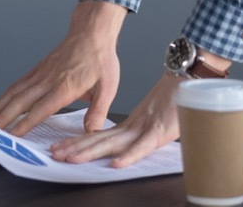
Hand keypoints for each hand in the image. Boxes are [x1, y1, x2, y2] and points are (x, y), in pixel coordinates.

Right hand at [0, 0, 123, 135]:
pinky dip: (5, 95)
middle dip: (4, 117)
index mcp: (64, 87)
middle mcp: (47, 80)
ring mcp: (40, 74)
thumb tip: (91, 132)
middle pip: (20, 101)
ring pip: (14, 92)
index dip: (26, 123)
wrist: (90, 33)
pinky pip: (17, 84)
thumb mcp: (107, 87)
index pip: (41, 108)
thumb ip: (97, 111)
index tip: (13, 135)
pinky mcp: (37, 70)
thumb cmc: (100, 59)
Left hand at [49, 72, 181, 166]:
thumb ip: (136, 134)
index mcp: (129, 126)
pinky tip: (115, 163)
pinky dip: (128, 155)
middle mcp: (132, 127)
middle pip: (99, 141)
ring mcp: (145, 129)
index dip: (78, 144)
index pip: (98, 137)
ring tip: (72, 158)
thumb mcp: (150, 121)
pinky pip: (142, 147)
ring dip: (91, 152)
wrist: (187, 79)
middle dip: (75, 149)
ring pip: (113, 143)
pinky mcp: (160, 132)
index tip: (60, 149)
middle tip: (55, 154)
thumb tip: (120, 148)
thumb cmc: (171, 99)